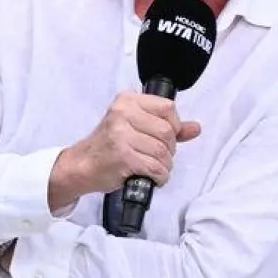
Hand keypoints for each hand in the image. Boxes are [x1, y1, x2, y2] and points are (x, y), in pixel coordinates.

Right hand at [49, 92, 202, 208]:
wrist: (81, 165)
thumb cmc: (109, 146)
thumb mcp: (135, 127)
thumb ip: (166, 125)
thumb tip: (195, 128)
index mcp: (127, 100)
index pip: (168, 107)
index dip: (174, 126)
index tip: (165, 138)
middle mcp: (122, 113)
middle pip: (168, 132)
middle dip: (169, 150)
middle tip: (157, 156)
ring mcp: (121, 135)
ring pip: (163, 152)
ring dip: (164, 166)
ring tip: (152, 168)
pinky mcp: (122, 156)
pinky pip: (156, 168)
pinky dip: (159, 177)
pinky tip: (150, 177)